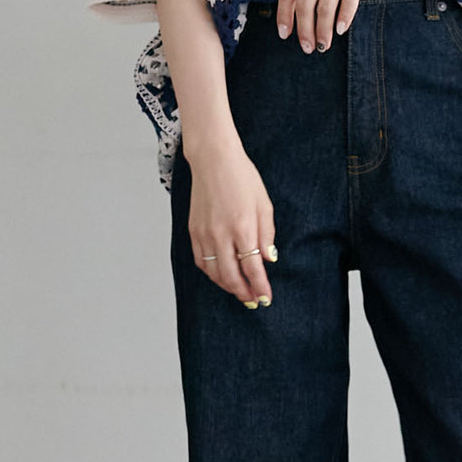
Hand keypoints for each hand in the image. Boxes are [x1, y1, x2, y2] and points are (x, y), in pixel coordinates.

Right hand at [181, 128, 276, 308]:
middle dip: (243, 293)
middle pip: (231, 276)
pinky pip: (201, 261)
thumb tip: (268, 260)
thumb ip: (267, 234)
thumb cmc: (242, 178)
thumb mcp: (264, 204)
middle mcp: (221, 234)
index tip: (266, 298)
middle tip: (254, 301)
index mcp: (242, 227)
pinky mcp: (193, 231)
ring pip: (214, 273)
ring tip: (240, 291)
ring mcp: (204, 233)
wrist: (214, 160)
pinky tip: (221, 276)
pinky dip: (211, 274)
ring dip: (227, 286)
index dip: (260, 287)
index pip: (252, 267)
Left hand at [278, 0, 412, 52]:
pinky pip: (348, 0)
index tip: (284, 33)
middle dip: (303, 30)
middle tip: (306, 47)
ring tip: (323, 44)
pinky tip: (341, 29)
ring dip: (322, 30)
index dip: (283, 15)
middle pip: (304, 4)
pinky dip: (343, 18)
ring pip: (325, 7)